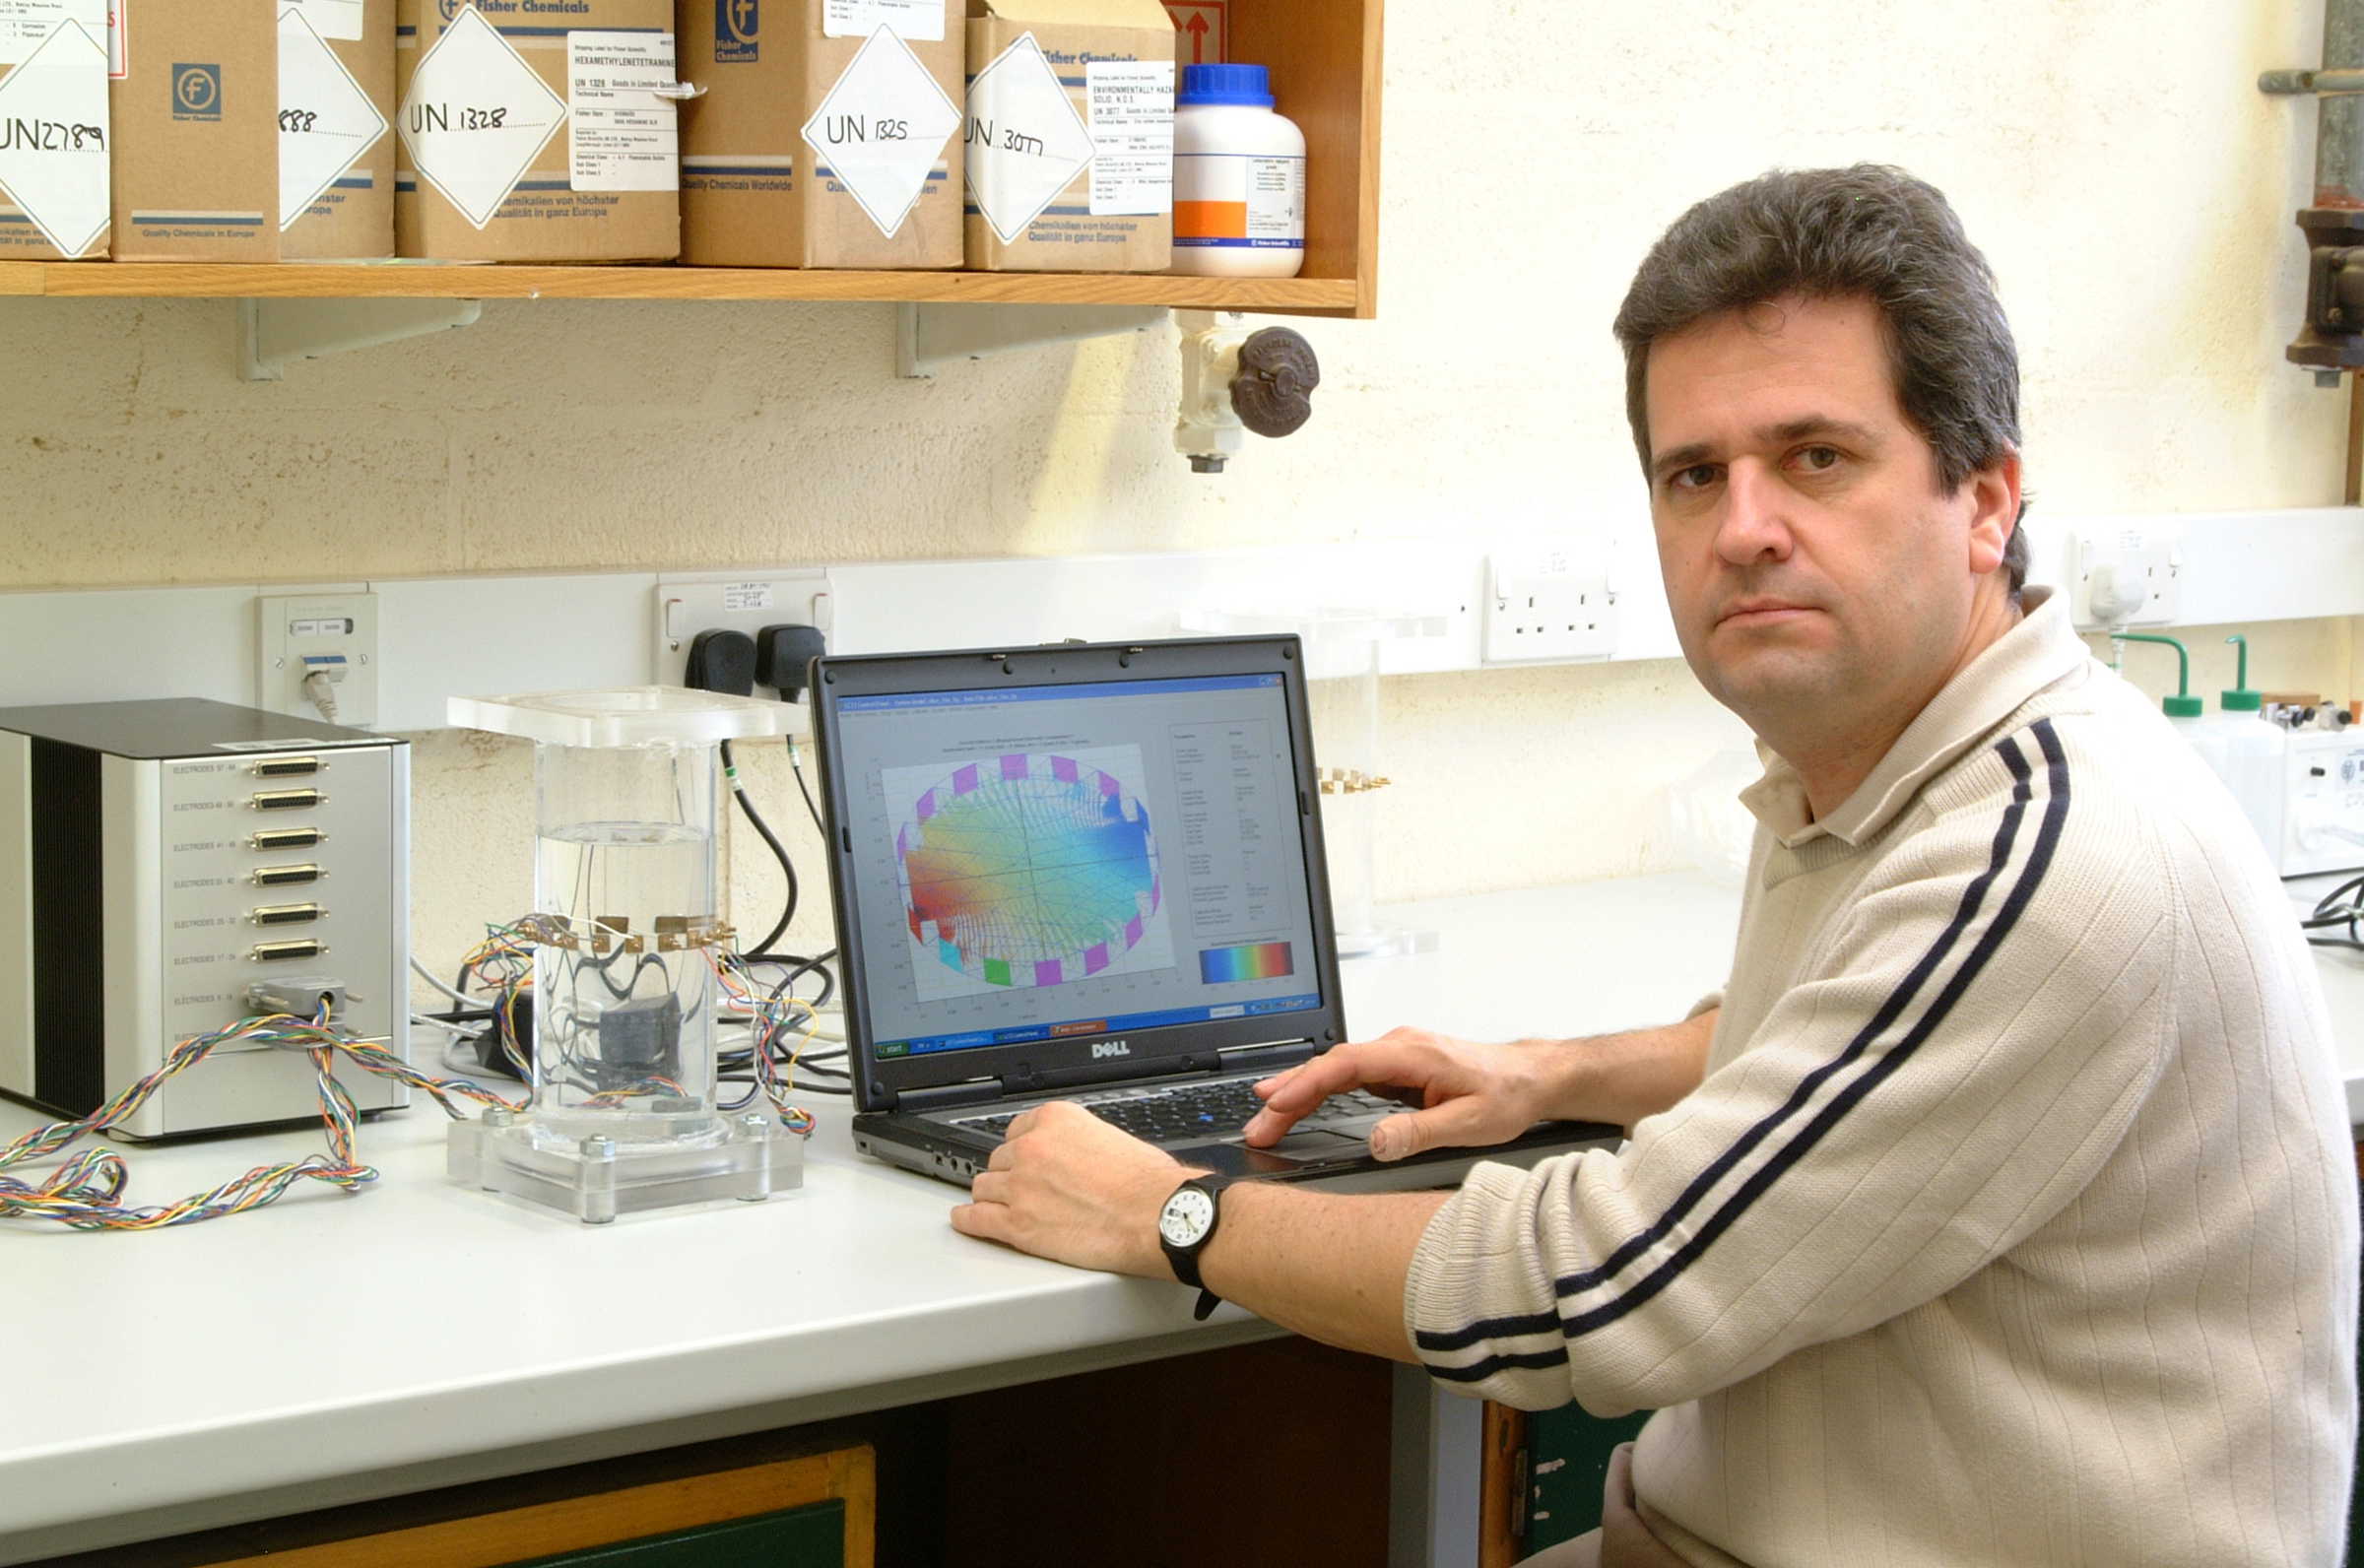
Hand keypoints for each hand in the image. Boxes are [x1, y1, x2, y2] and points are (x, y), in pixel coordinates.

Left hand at [950, 1101, 1198, 1278]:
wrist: (1157, 1216)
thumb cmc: (1149, 1185)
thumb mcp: (1113, 1138)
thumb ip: (1081, 1142)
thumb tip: (1073, 1156)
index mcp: (1057, 1120)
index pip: (1017, 1130)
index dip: (1020, 1150)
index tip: (1022, 1159)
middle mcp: (1033, 1147)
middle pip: (999, 1159)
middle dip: (1008, 1175)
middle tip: (1022, 1189)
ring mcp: (1021, 1186)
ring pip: (984, 1187)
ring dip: (990, 1197)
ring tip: (995, 1206)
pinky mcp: (1017, 1224)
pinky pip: (976, 1220)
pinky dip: (968, 1221)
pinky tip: (967, 1220)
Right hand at [1243, 1026, 1566, 1160]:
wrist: (1532, 1077)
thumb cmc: (1507, 1094)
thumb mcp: (1470, 1123)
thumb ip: (1421, 1132)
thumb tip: (1377, 1142)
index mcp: (1412, 1054)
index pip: (1345, 1065)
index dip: (1305, 1083)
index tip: (1275, 1103)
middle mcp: (1398, 1046)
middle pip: (1329, 1067)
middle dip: (1288, 1094)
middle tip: (1256, 1126)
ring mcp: (1395, 1054)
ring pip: (1334, 1071)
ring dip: (1298, 1093)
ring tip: (1264, 1119)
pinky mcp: (1395, 1066)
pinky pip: (1346, 1076)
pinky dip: (1318, 1091)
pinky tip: (1297, 1105)